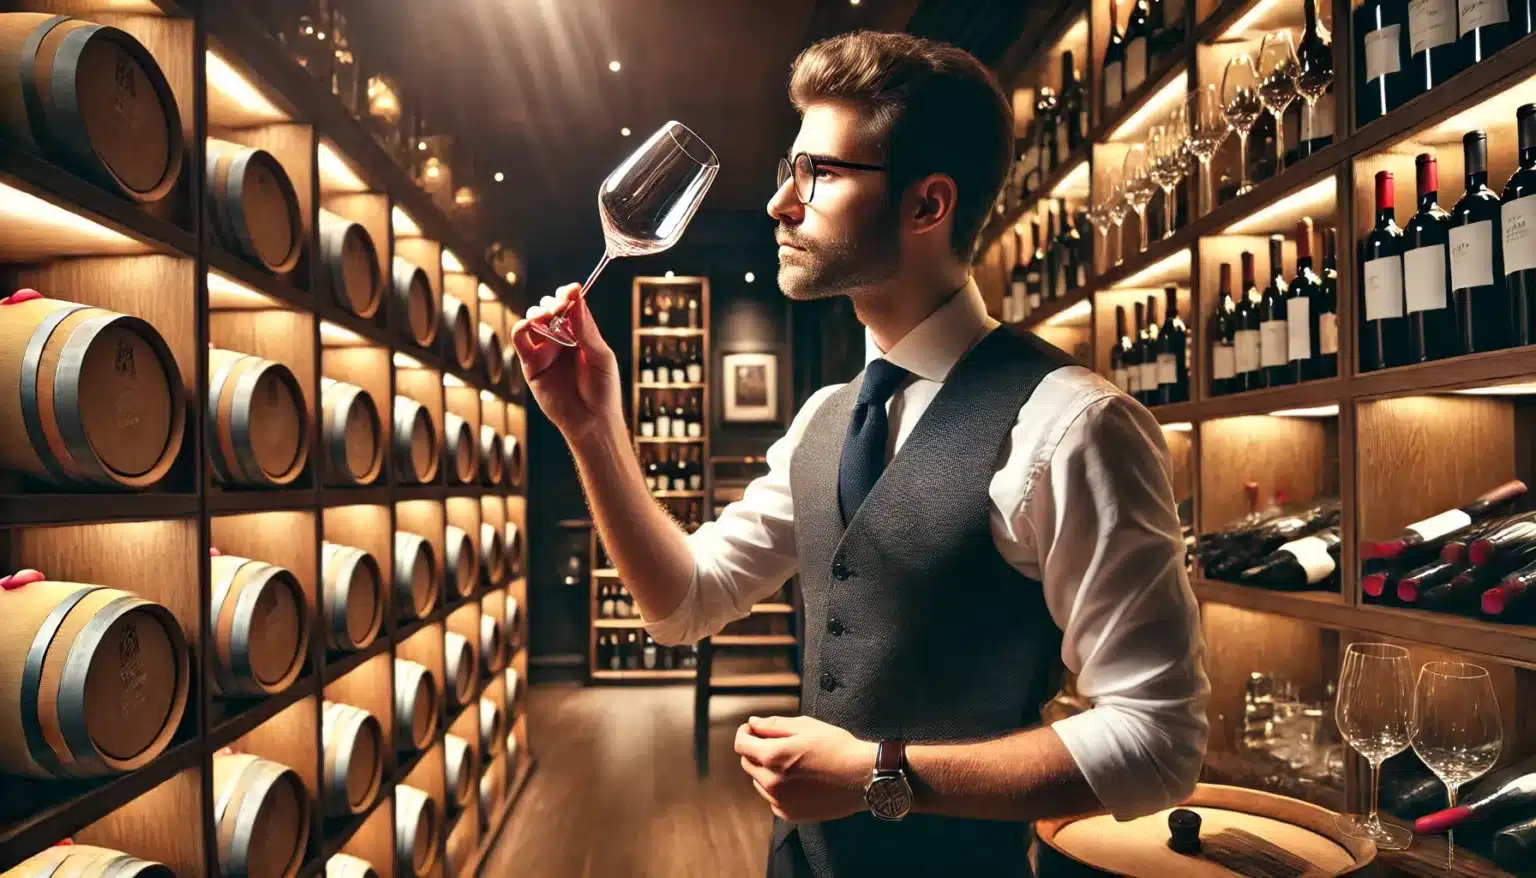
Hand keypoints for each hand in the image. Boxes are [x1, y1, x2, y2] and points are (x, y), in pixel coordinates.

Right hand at [510, 284, 622, 443]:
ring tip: (548, 317)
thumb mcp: (601, 357)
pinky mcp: (531, 364)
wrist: (592, 422)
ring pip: (534, 318)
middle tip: (561, 307)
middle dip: (553, 302)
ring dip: (538, 312)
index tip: (572, 290)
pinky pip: (520, 339)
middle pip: (550, 307)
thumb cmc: (603, 391)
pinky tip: (530, 325)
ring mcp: (545, 350)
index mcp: (582, 333)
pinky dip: (521, 326)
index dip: (569, 294)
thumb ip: (587, 330)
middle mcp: (562, 338)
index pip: (572, 305)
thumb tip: (577, 301)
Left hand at [734, 715, 876, 822]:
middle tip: (776, 743)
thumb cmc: (837, 747)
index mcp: (773, 756)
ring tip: (792, 763)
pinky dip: (777, 788)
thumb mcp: (806, 726)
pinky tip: (798, 780)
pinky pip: (772, 798)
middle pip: (747, 763)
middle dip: (756, 750)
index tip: (753, 729)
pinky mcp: (789, 814)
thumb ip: (774, 725)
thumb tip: (753, 723)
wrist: (863, 778)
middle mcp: (772, 782)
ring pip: (758, 781)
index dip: (745, 732)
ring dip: (766, 770)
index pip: (740, 745)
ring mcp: (780, 801)